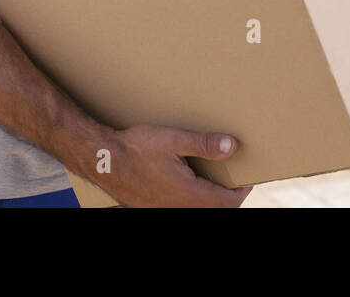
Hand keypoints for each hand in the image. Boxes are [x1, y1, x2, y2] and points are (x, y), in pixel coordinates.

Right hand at [94, 124, 252, 207]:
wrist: (102, 159)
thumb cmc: (136, 148)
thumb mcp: (173, 140)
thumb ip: (204, 144)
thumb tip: (232, 146)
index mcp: (189, 195)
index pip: (227, 203)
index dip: (241, 191)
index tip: (248, 177)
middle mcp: (178, 208)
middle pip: (213, 209)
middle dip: (226, 196)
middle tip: (232, 176)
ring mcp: (163, 210)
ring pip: (196, 209)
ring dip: (207, 197)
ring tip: (210, 176)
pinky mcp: (151, 207)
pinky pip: (179, 207)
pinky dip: (190, 198)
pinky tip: (185, 180)